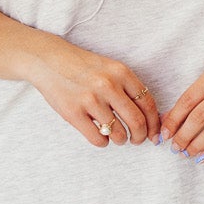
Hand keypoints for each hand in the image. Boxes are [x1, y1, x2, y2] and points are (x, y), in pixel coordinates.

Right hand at [25, 37, 160, 148]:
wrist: (48, 61)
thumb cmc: (82, 67)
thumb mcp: (109, 68)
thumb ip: (128, 87)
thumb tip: (149, 117)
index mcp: (121, 73)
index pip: (148, 104)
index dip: (154, 124)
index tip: (154, 133)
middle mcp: (108, 86)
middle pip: (137, 122)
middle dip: (140, 136)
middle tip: (137, 140)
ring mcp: (90, 100)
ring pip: (118, 133)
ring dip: (121, 140)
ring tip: (118, 137)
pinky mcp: (73, 113)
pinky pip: (98, 139)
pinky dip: (103, 142)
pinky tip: (101, 137)